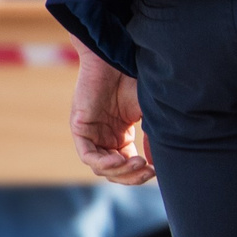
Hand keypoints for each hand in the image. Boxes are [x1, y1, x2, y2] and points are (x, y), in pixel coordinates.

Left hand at [71, 52, 154, 183]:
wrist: (117, 59)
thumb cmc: (134, 81)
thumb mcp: (148, 115)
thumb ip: (151, 140)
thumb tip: (156, 166)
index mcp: (120, 136)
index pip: (127, 166)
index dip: (140, 174)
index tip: (156, 171)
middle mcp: (104, 138)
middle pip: (114, 172)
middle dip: (132, 176)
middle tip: (149, 172)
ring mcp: (91, 134)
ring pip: (101, 168)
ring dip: (121, 171)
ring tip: (138, 164)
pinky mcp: (80, 128)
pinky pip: (88, 156)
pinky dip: (104, 163)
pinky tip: (119, 159)